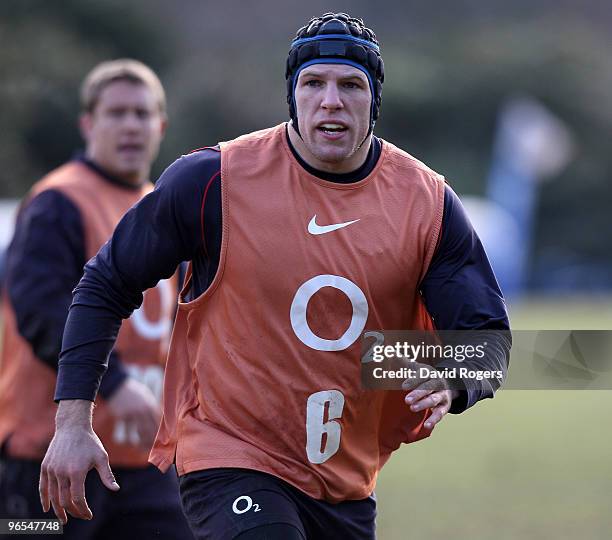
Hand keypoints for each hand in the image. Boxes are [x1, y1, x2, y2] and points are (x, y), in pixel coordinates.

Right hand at [40, 400, 118, 523]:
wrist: (72, 427)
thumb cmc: (90, 442)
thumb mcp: (102, 457)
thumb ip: (107, 475)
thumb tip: (116, 489)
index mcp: (77, 471)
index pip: (78, 499)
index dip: (83, 510)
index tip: (88, 515)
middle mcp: (61, 472)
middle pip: (64, 501)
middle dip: (73, 512)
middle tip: (80, 516)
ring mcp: (51, 470)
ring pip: (53, 496)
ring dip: (58, 510)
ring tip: (64, 519)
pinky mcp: (44, 467)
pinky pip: (42, 487)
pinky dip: (44, 499)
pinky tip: (47, 508)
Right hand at [107, 377, 161, 449]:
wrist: (118, 385)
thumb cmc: (134, 392)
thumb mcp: (146, 396)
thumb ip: (152, 408)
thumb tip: (160, 419)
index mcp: (150, 405)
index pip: (158, 421)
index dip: (161, 432)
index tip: (163, 441)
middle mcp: (142, 410)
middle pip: (150, 428)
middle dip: (152, 440)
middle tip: (153, 449)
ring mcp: (132, 413)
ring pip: (138, 431)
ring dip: (141, 442)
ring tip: (143, 448)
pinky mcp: (121, 416)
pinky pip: (126, 430)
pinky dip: (128, 438)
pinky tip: (130, 443)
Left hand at [402, 363, 458, 429]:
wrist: (447, 384)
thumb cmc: (425, 377)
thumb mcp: (416, 368)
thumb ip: (404, 362)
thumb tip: (391, 353)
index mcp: (429, 373)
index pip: (422, 376)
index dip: (413, 381)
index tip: (403, 386)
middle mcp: (437, 383)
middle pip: (428, 388)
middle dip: (418, 393)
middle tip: (406, 400)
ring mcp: (442, 395)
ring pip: (434, 399)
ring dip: (424, 404)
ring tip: (412, 408)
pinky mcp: (445, 407)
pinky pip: (440, 413)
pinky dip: (434, 419)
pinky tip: (427, 424)